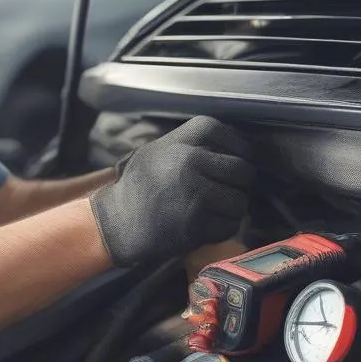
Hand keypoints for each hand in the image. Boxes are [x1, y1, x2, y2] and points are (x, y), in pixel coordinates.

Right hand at [89, 117, 253, 266]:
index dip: (238, 146)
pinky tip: (206, 225)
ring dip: (231, 209)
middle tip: (226, 191)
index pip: (225, 132)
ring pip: (240, 200)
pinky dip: (222, 228)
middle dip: (239, 184)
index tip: (237, 159)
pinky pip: (230, 225)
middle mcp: (189, 162)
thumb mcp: (158, 151)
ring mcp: (195, 193)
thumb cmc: (140, 187)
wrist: (118, 223)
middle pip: (242, 169)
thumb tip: (235, 149)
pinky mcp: (198, 223)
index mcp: (180, 141)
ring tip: (214, 210)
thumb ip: (191, 145)